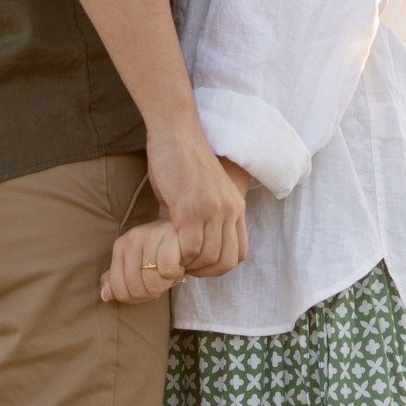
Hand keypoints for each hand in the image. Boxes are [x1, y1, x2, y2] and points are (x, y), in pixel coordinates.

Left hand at [102, 221, 185, 303]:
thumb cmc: (161, 251)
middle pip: (136, 289)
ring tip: (171, 274)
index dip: (136, 299)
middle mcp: (132, 239)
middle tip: (162, 282)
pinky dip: (175, 275)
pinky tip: (179, 267)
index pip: (119, 291)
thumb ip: (119, 280)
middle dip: (152, 293)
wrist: (186, 230)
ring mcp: (150, 236)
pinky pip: (167, 270)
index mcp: (120, 247)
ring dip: (166, 285)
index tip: (149, 290)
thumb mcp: (136, 265)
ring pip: (152, 283)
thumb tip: (104, 296)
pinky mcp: (169, 237)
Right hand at [145, 121, 248, 276]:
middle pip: (226, 261)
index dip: (218, 266)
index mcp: (236, 207)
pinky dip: (178, 255)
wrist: (176, 134)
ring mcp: (212, 210)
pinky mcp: (191, 208)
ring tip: (173, 257)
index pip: (239, 253)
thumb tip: (186, 248)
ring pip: (208, 257)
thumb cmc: (182, 163)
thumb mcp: (201, 195)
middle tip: (183, 266)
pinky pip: (190, 247)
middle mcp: (230, 210)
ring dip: (189, 265)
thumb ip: (199, 220)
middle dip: (204, 271)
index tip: (197, 264)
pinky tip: (166, 248)